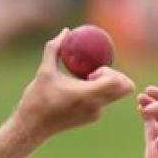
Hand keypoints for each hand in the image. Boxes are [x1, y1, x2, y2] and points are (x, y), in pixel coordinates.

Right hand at [13, 28, 135, 140]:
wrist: (32, 127)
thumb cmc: (37, 99)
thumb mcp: (44, 71)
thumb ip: (55, 48)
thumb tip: (66, 31)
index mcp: (87, 94)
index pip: (118, 82)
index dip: (111, 72)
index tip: (92, 71)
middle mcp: (96, 106)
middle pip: (124, 89)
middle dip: (116, 77)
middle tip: (95, 73)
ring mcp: (96, 114)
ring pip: (115, 95)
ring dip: (106, 85)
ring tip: (83, 81)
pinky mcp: (93, 118)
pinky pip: (104, 101)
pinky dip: (97, 93)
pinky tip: (76, 91)